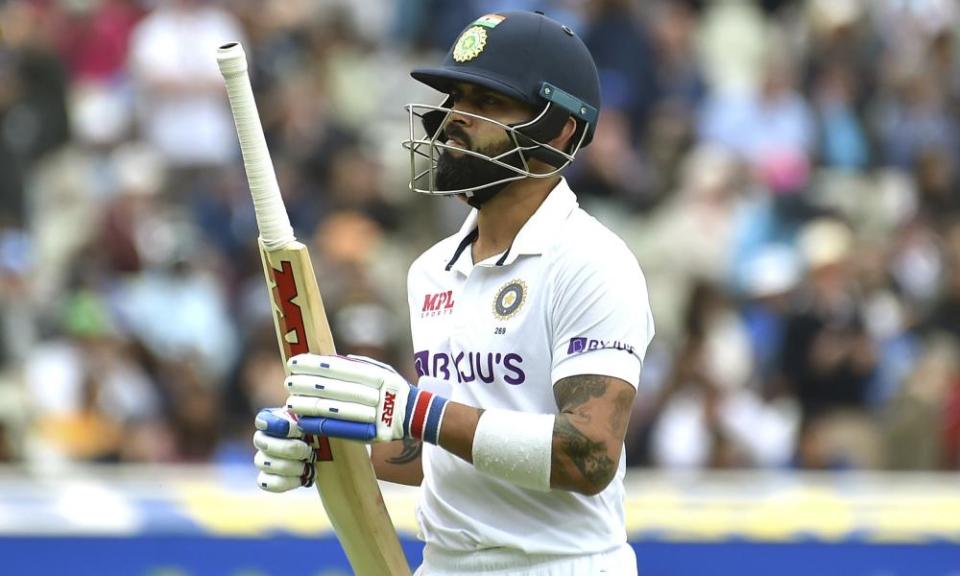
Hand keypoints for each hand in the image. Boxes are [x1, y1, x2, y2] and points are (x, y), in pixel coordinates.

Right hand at [252, 408, 315, 492]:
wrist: (321, 451)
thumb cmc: (316, 430)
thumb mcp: (315, 417)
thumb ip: (307, 411)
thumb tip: (299, 415)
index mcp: (270, 420)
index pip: (264, 421)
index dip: (281, 427)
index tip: (299, 431)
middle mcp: (262, 440)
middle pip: (267, 445)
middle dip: (292, 449)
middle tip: (308, 450)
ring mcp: (262, 460)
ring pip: (267, 465)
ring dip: (293, 467)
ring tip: (308, 465)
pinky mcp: (265, 479)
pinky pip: (269, 484)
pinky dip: (288, 482)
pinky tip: (302, 477)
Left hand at [285, 354, 445, 443]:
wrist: (417, 416)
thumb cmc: (394, 390)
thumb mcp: (383, 371)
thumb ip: (360, 364)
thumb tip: (331, 358)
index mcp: (378, 375)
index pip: (341, 368)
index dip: (316, 365)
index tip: (295, 363)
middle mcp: (377, 393)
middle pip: (336, 388)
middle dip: (309, 384)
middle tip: (288, 382)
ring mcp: (375, 414)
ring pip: (337, 409)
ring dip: (310, 406)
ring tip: (290, 402)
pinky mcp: (371, 432)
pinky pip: (341, 429)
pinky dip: (321, 425)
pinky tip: (304, 421)